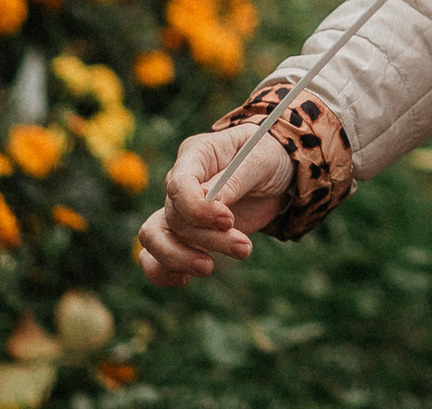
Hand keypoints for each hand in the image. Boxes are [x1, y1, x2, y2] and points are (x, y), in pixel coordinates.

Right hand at [136, 122, 291, 287]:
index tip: (228, 221)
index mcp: (196, 154)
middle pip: (173, 216)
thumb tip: (209, 201)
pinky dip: (163, 272)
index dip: (197, 208)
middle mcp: (180, 182)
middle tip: (244, 248)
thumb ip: (234, 179)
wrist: (277, 173)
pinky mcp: (183, 234)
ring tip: (210, 268)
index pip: (178, 183)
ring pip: (154, 238)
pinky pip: (154, 256)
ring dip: (179, 258)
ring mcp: (178, 209)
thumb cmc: (268, 157)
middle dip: (207, 239)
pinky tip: (186, 279)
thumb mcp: (261, 159)